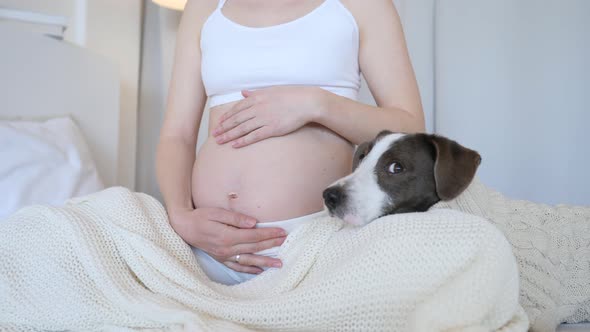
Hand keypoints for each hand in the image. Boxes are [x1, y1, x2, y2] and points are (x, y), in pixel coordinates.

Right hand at [169, 207, 286, 273]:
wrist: (184, 227)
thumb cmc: (200, 216)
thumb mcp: (216, 212)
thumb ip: (236, 218)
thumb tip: (254, 223)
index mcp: (227, 236)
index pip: (253, 236)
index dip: (269, 234)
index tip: (282, 231)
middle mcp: (227, 249)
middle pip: (254, 247)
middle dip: (271, 245)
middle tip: (286, 243)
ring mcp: (224, 256)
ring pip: (248, 260)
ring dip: (265, 262)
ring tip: (279, 264)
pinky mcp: (221, 259)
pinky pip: (237, 266)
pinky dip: (249, 269)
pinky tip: (259, 270)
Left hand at [212, 86, 322, 147]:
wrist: (307, 102)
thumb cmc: (291, 95)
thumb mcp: (270, 90)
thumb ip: (255, 93)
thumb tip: (243, 93)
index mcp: (257, 97)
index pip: (237, 108)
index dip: (226, 117)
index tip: (219, 123)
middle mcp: (258, 108)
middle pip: (236, 119)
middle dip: (224, 127)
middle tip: (214, 134)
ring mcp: (264, 119)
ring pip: (242, 129)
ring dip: (229, 135)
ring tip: (219, 141)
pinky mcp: (272, 129)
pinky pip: (254, 136)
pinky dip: (243, 141)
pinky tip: (235, 145)